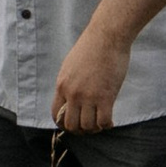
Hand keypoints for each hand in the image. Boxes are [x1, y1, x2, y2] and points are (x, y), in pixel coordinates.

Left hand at [52, 19, 131, 134]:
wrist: (107, 37)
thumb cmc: (92, 47)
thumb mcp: (70, 65)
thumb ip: (69, 83)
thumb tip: (70, 98)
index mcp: (62, 85)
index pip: (56, 114)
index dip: (64, 123)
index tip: (74, 123)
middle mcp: (73, 94)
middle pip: (71, 124)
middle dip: (79, 129)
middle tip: (89, 126)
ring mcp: (89, 96)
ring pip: (87, 126)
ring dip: (94, 128)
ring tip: (100, 123)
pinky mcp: (106, 97)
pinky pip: (103, 122)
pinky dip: (107, 125)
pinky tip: (110, 121)